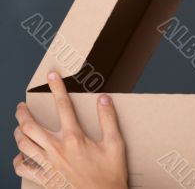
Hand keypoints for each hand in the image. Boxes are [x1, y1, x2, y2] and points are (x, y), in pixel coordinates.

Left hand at [13, 71, 127, 188]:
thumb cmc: (110, 174)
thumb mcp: (115, 145)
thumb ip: (109, 120)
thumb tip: (104, 99)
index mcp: (74, 138)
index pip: (63, 106)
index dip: (57, 88)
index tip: (51, 76)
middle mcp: (57, 149)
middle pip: (30, 126)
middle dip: (22, 114)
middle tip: (21, 107)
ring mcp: (48, 165)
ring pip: (23, 145)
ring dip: (17, 133)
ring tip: (18, 127)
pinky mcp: (45, 179)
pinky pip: (23, 169)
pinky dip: (18, 161)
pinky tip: (21, 157)